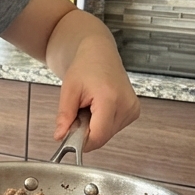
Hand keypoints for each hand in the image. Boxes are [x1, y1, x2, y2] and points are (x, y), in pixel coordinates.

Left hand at [53, 35, 139, 150]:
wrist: (100, 54)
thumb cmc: (84, 67)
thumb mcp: (68, 90)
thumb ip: (65, 116)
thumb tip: (60, 137)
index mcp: (110, 99)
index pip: (97, 136)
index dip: (81, 141)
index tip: (68, 136)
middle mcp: (126, 106)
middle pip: (102, 137)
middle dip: (86, 132)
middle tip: (78, 114)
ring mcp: (133, 109)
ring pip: (108, 134)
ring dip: (94, 127)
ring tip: (89, 107)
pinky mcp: (134, 111)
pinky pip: (114, 128)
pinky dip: (102, 123)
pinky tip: (99, 108)